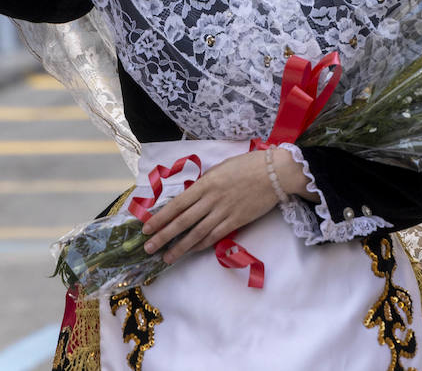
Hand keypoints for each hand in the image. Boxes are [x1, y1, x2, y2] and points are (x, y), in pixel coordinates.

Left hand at [140, 149, 307, 264]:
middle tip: (148, 248)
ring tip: (167, 257)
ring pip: (197, 233)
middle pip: (183, 221)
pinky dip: (201, 244)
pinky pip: (215, 236)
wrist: (275, 172)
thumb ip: (205, 183)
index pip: (177, 204)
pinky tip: (191, 250)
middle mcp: (211, 199)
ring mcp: (224, 212)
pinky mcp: (237, 221)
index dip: (160, 218)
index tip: (147, 228)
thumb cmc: (248, 165)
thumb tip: (191, 197)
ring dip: (180, 247)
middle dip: (163, 236)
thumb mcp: (221, 168)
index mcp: (205, 183)